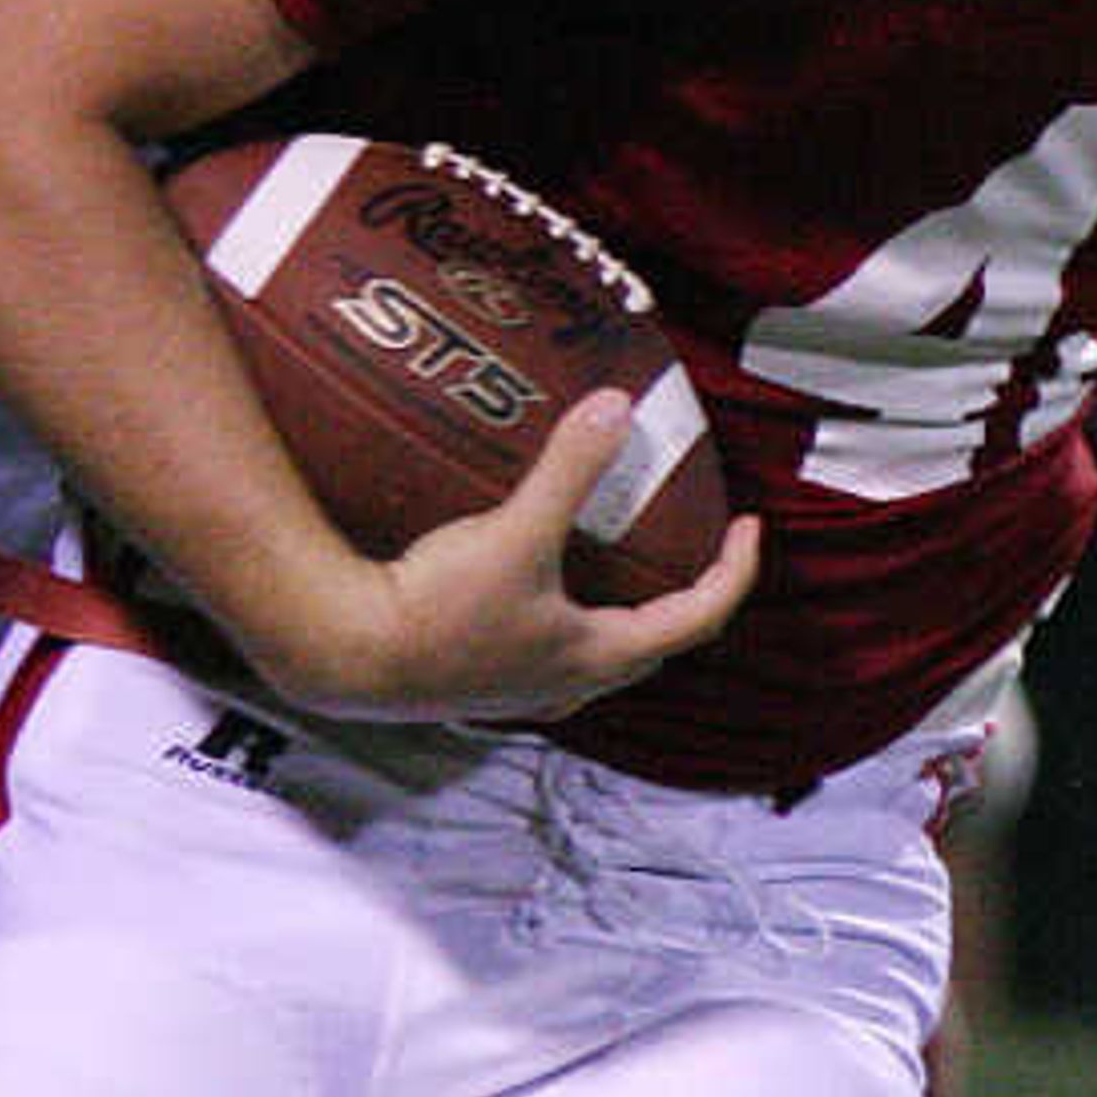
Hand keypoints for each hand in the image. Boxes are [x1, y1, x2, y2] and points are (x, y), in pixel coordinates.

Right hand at [237, 387, 762, 725]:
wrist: (347, 657)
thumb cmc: (435, 608)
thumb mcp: (513, 532)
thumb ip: (568, 469)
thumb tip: (617, 404)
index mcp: (597, 655)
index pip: (698, 617)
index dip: (735, 570)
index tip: (750, 526)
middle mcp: (569, 685)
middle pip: (653, 645)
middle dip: (686, 598)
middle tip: (698, 551)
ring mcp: (523, 692)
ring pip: (599, 659)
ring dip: (624, 616)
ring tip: (622, 570)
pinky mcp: (481, 684)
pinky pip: (547, 654)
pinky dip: (567, 621)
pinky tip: (537, 593)